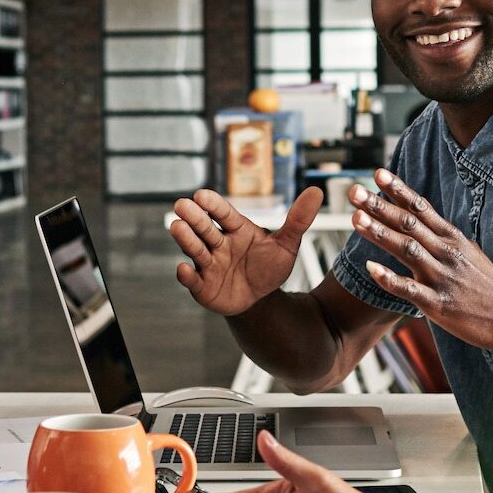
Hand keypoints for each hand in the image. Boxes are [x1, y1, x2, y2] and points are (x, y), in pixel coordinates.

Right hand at [169, 186, 323, 316]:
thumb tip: (316, 192)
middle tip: (181, 204)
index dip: (213, 204)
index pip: (223, 213)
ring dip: (185, 239)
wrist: (261, 300)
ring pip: (195, 249)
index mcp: (236, 229)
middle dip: (193, 217)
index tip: (202, 195)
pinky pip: (192, 280)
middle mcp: (218, 243)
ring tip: (176, 227)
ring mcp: (208, 264)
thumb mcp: (287, 245)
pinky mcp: (202, 286)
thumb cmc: (269, 267)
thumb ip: (298, 220)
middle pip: (204, 228)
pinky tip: (183, 270)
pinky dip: (186, 276)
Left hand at [352, 169, 492, 353]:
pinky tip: (370, 268)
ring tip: (355, 218)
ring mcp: (442, 277)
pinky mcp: (439, 304)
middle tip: (354, 191)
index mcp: (452, 238)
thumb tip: (420, 216)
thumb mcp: (468, 252)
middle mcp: (446, 252)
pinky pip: (409, 289)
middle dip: (379, 206)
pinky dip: (389, 278)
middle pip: (408, 223)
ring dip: (380, 233)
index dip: (398, 190)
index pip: (420, 208)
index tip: (377, 173)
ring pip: (407, 249)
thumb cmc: (488, 286)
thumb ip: (442, 235)